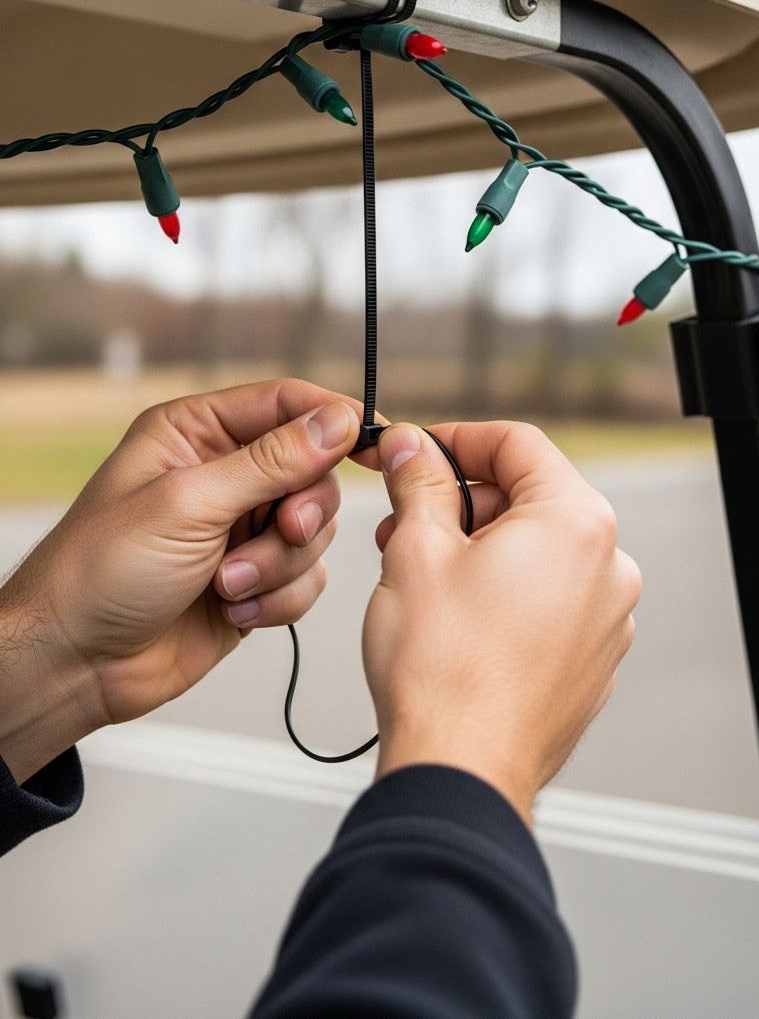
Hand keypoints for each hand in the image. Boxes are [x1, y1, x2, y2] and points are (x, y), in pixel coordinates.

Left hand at [0, 379, 359, 782]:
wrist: (76, 663)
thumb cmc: (99, 573)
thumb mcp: (189, 503)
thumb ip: (271, 462)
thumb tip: (335, 421)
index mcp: (196, 432)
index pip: (286, 403)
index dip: (334, 420)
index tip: (374, 445)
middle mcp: (222, 474)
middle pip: (313, 470)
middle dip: (301, 510)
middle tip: (281, 530)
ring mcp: (239, 528)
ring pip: (313, 529)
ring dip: (279, 564)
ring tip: (227, 584)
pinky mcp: (253, 578)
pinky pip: (306, 578)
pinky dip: (278, 597)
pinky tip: (234, 610)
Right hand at [364, 421, 640, 825]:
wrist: (461, 771)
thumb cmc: (443, 670)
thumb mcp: (415, 549)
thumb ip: (417, 482)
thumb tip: (411, 447)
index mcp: (576, 523)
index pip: (518, 443)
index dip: (456, 438)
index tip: (415, 450)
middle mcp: (608, 567)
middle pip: (531, 496)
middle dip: (462, 499)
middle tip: (404, 516)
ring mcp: (606, 620)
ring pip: (537, 551)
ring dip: (478, 546)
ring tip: (417, 571)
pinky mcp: (590, 661)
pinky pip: (547, 600)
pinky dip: (503, 591)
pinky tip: (451, 615)